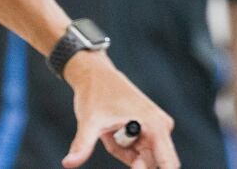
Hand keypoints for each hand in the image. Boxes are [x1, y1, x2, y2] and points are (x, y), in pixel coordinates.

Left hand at [60, 52, 178, 168]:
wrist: (95, 75)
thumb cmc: (95, 93)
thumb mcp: (88, 121)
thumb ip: (82, 146)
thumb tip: (67, 164)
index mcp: (155, 126)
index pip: (169, 164)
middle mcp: (161, 127)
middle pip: (152, 164)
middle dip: (131, 160)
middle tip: (111, 137)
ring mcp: (156, 129)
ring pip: (141, 159)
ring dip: (122, 152)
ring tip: (108, 131)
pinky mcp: (149, 130)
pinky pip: (137, 153)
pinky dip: (121, 148)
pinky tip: (111, 131)